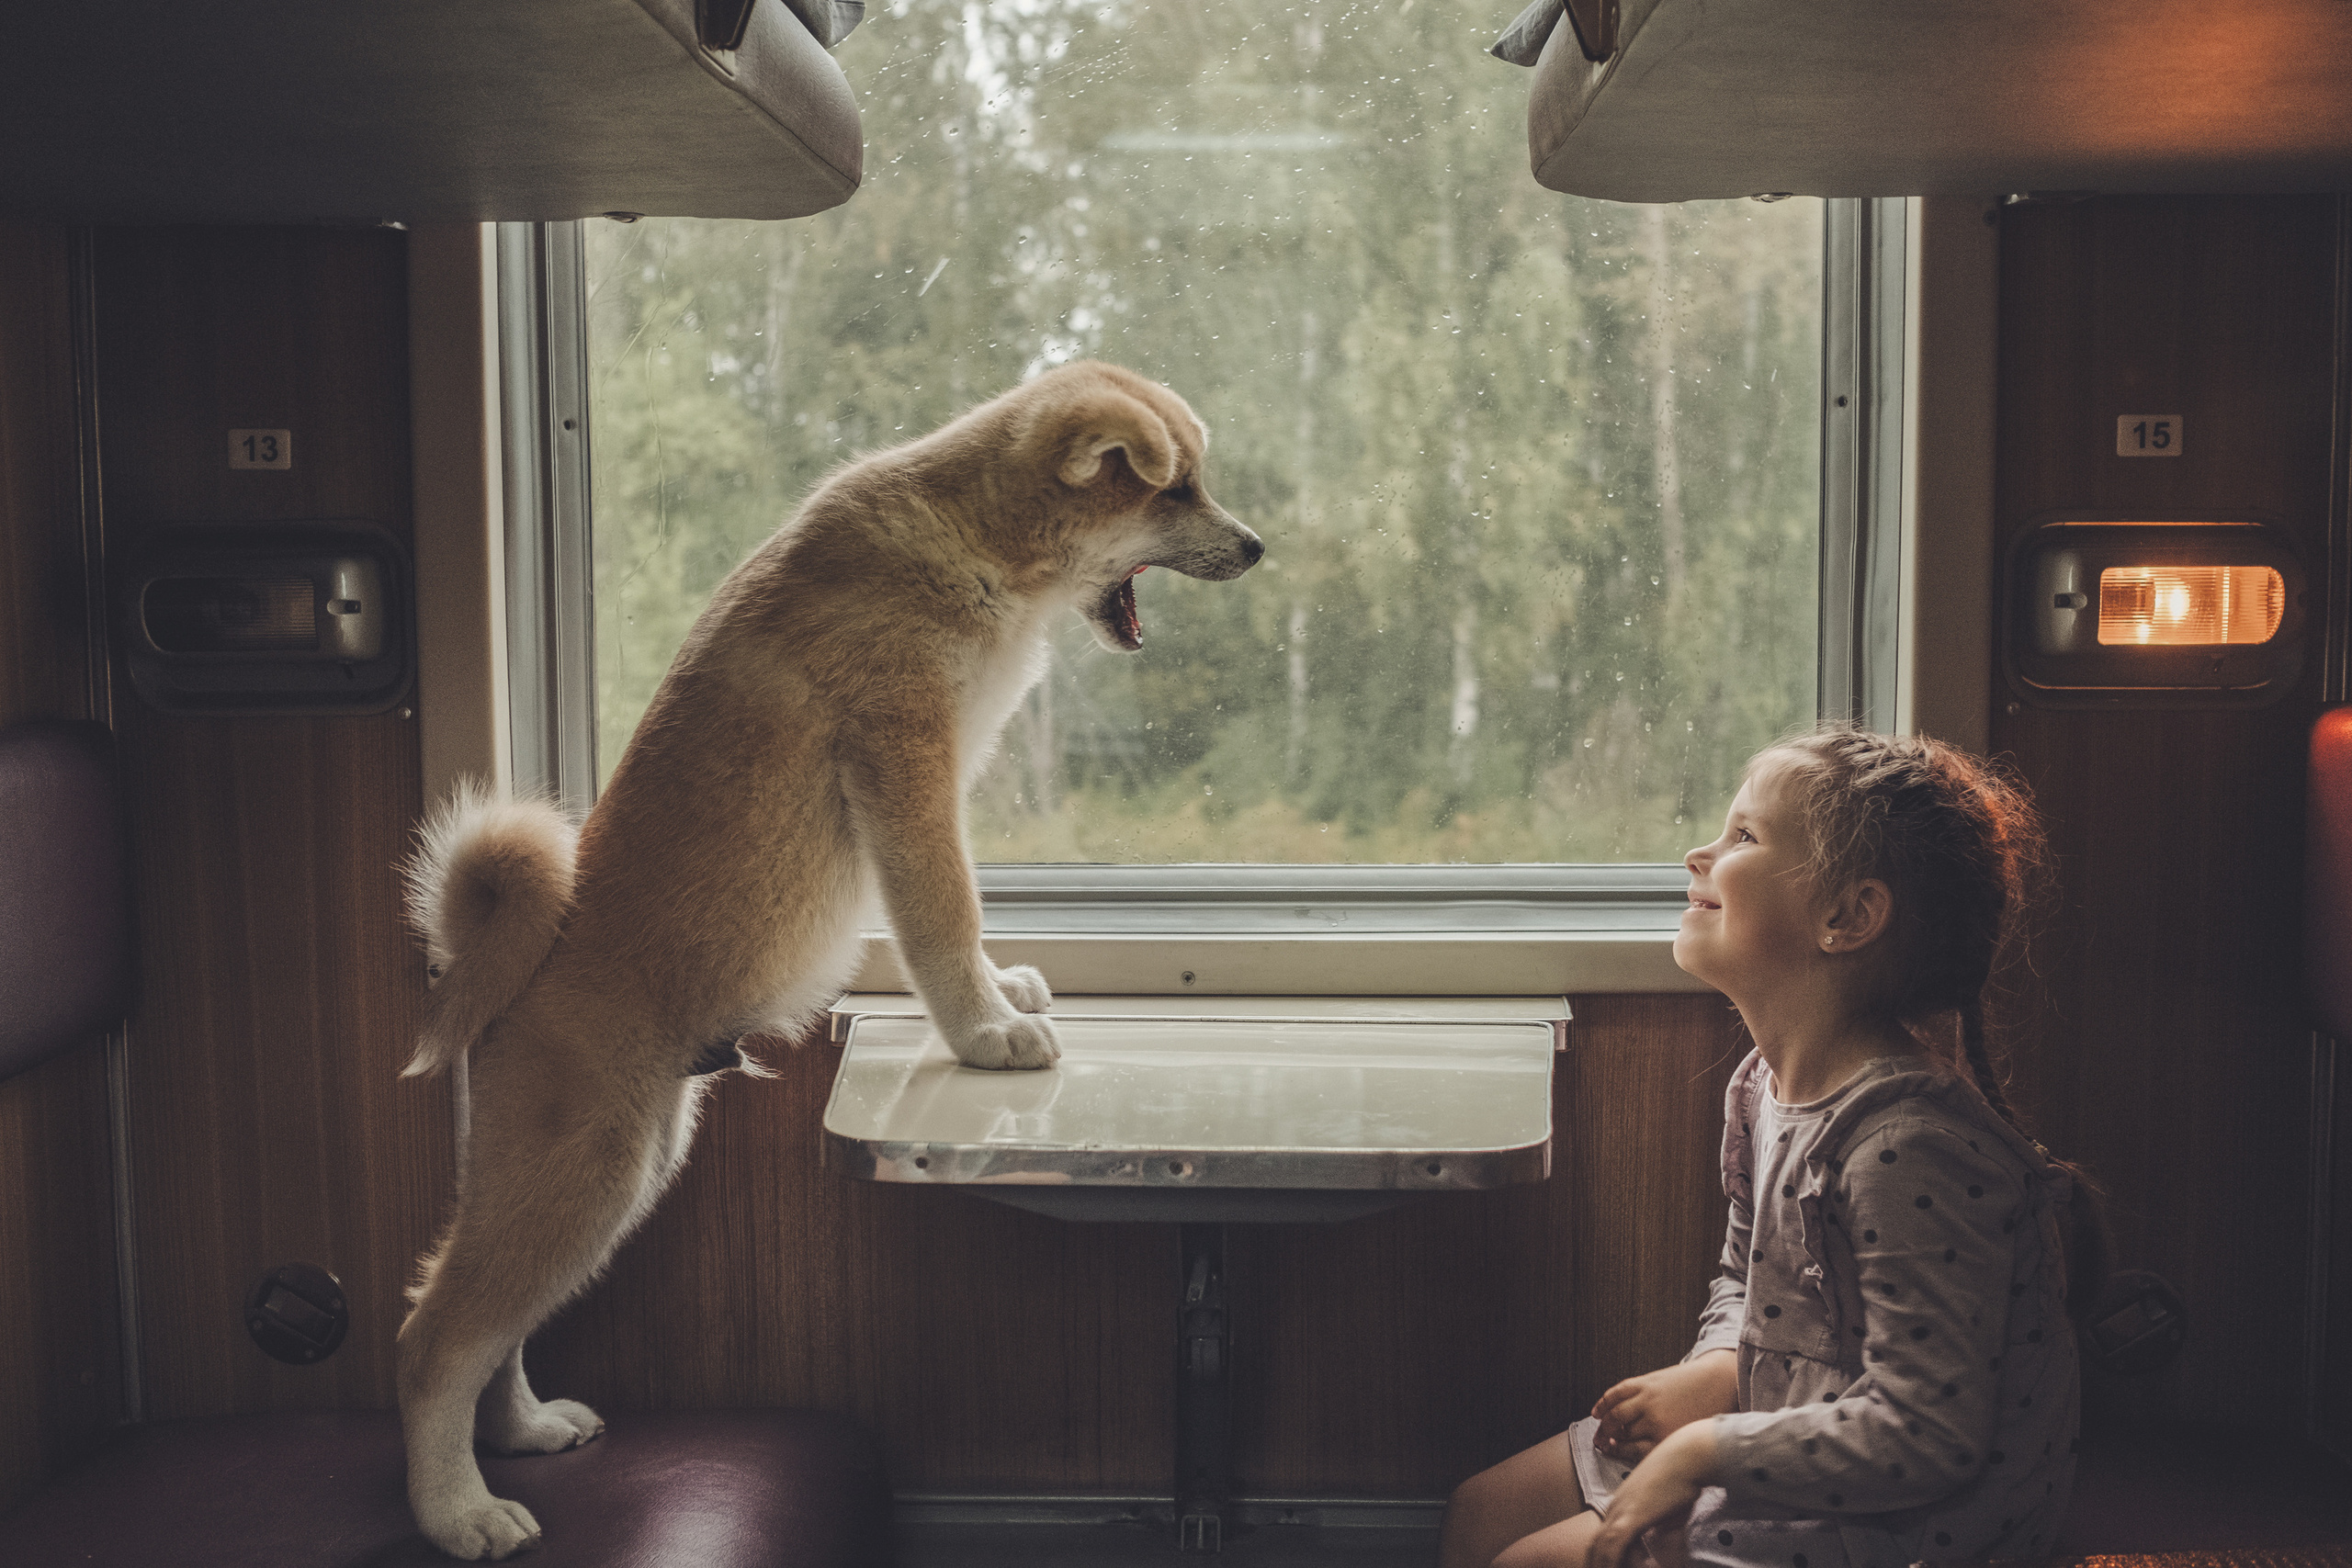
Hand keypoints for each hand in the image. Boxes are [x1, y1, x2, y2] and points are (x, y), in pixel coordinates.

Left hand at [1587, 1420, 1716, 1567]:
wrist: (1688, 1457)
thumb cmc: (1682, 1481)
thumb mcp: (1668, 1510)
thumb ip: (1662, 1530)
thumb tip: (1663, 1546)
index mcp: (1620, 1505)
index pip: (1602, 1538)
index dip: (1603, 1557)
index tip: (1613, 1565)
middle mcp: (1615, 1508)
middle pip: (1595, 1545)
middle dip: (1597, 1563)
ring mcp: (1621, 1511)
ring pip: (1600, 1548)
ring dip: (1603, 1565)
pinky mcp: (1631, 1515)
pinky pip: (1613, 1546)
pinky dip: (1612, 1563)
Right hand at [1591, 1350, 1736, 1462]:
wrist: (1719, 1381)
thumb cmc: (1710, 1411)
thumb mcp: (1691, 1437)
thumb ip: (1669, 1447)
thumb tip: (1645, 1456)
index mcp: (1669, 1439)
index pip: (1634, 1451)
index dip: (1619, 1452)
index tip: (1611, 1452)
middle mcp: (1656, 1422)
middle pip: (1624, 1435)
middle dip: (1608, 1441)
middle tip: (1600, 1444)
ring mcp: (1649, 1401)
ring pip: (1616, 1415)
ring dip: (1603, 1425)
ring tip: (1598, 1431)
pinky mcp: (1646, 1383)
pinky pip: (1618, 1393)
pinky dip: (1604, 1402)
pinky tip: (1597, 1411)